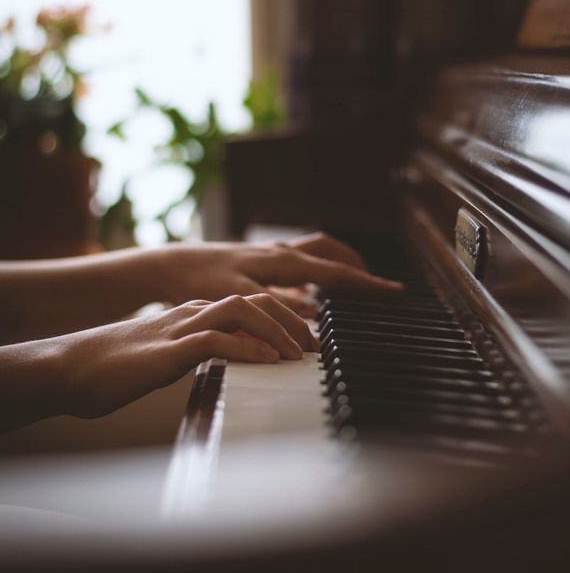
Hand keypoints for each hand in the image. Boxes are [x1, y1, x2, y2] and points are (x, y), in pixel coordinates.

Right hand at [0, 294, 316, 427]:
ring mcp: (180, 328)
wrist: (70, 368)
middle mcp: (192, 314)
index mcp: (194, 314)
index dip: (284, 314)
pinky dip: (246, 348)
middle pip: (254, 299)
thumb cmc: (115, 369)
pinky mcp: (167, 350)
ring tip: (299, 352)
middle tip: (316, 344)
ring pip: (240, 311)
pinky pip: (215, 341)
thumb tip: (231, 366)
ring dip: (277, 329)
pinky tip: (267, 360)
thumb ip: (199, 355)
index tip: (308, 338)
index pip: (249, 302)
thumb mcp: (170, 358)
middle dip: (292, 317)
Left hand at [150, 233, 402, 314]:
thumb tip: (312, 320)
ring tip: (353, 284)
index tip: (395, 291)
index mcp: (282, 262)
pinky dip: (315, 275)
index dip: (368, 284)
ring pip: (317, 254)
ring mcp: (271, 255)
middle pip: (332, 254)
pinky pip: (300, 265)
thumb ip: (274, 310)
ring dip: (338, 266)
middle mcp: (281, 253)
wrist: (171, 265)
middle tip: (379, 286)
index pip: (336, 273)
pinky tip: (313, 297)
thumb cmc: (201, 281)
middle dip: (358, 267)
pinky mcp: (260, 262)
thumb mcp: (238, 299)